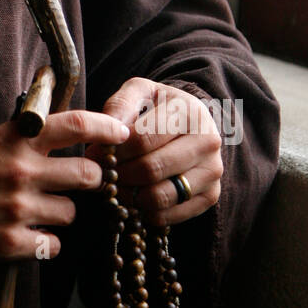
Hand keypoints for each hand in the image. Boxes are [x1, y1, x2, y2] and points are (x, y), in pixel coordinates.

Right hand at [0, 110, 130, 261]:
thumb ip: (23, 138)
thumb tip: (61, 137)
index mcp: (16, 138)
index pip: (76, 125)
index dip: (107, 129)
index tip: (122, 135)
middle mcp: (22, 170)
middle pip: (88, 176)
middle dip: (89, 181)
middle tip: (75, 184)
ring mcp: (17, 209)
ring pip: (71, 214)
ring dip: (60, 215)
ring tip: (34, 212)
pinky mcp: (9, 243)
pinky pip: (52, 246)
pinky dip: (44, 244)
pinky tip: (24, 235)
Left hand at [85, 78, 222, 226]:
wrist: (189, 123)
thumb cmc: (157, 106)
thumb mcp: (139, 92)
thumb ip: (121, 104)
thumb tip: (109, 128)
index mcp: (190, 112)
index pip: (143, 139)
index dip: (114, 150)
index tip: (95, 153)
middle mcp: (208, 142)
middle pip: (151, 170)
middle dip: (120, 174)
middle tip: (103, 174)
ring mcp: (212, 171)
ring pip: (160, 196)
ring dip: (130, 196)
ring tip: (117, 185)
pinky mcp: (211, 195)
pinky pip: (169, 216)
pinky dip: (145, 212)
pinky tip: (135, 197)